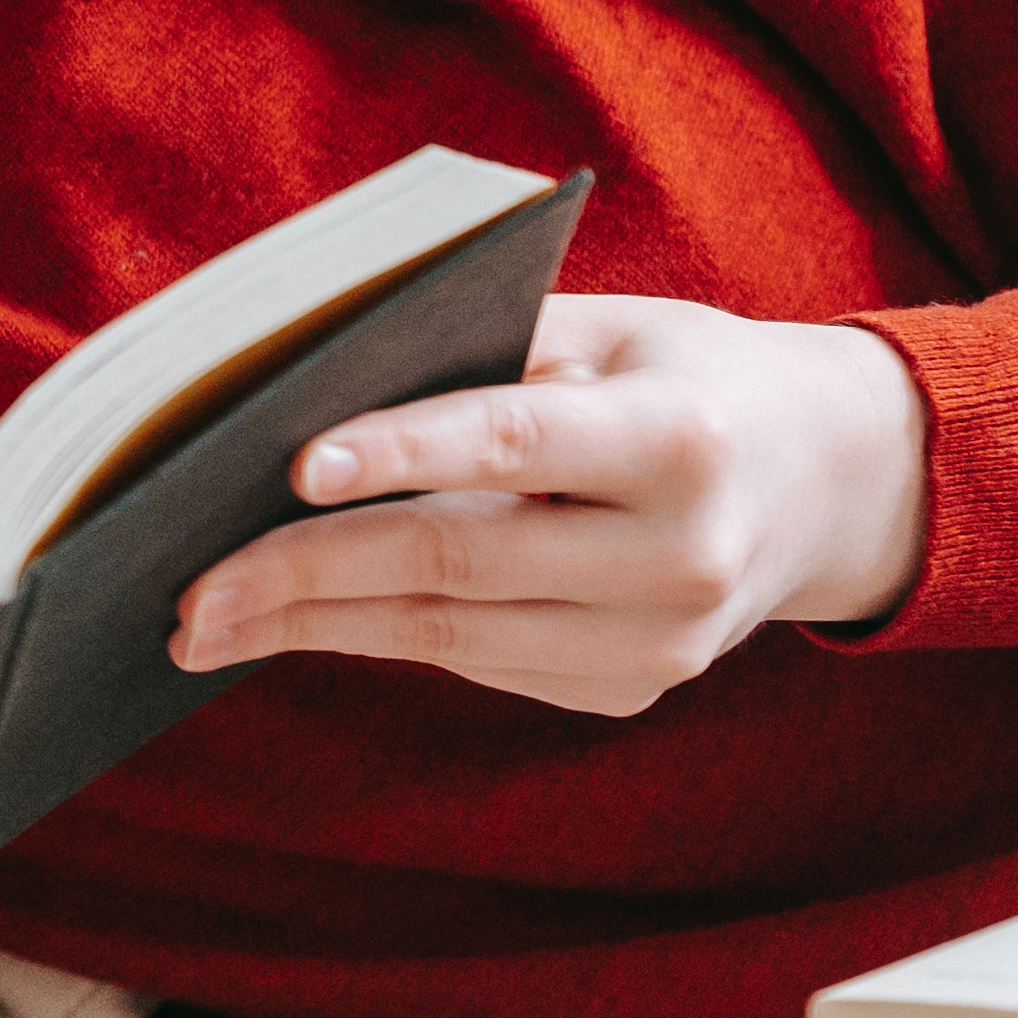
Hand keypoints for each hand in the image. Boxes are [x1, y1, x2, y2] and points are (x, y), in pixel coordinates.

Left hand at [168, 293, 933, 718]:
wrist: (829, 481)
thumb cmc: (681, 376)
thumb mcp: (611, 330)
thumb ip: (482, 353)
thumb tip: (303, 394)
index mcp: (680, 439)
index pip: (513, 445)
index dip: (398, 454)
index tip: (287, 468)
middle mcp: (683, 555)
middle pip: (457, 564)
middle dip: (304, 575)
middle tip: (187, 587)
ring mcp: (664, 641)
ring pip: (452, 637)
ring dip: (314, 629)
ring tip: (204, 623)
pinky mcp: (634, 688)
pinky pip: (480, 663)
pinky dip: (380, 636)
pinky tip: (295, 622)